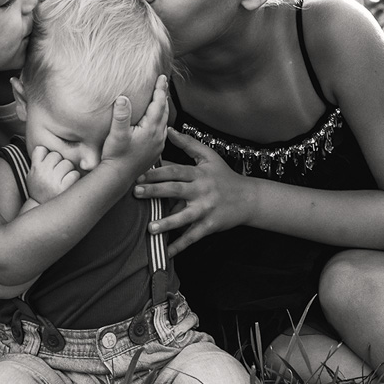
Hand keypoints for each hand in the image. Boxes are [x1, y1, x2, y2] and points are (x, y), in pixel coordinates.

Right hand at [25, 146, 80, 202]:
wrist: (43, 212)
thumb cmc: (40, 190)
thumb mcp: (32, 176)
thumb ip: (38, 161)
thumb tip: (44, 145)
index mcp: (34, 169)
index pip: (42, 149)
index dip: (48, 155)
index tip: (48, 165)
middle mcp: (42, 174)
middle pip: (57, 155)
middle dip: (59, 162)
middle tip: (57, 175)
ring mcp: (53, 181)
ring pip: (67, 163)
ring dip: (68, 170)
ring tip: (62, 180)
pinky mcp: (64, 188)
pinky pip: (75, 174)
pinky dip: (74, 178)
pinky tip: (69, 185)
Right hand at [99, 74, 168, 176]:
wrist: (117, 177)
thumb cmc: (116, 156)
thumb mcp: (116, 134)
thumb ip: (121, 115)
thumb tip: (123, 98)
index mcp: (151, 129)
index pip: (159, 103)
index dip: (160, 89)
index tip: (162, 78)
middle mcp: (158, 136)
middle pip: (164, 111)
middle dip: (163, 96)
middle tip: (162, 85)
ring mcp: (158, 144)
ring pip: (164, 121)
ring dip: (162, 109)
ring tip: (160, 100)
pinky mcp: (154, 151)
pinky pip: (161, 131)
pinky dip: (160, 122)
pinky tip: (155, 122)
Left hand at [134, 128, 255, 255]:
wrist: (248, 198)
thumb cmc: (224, 176)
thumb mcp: (209, 157)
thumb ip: (188, 144)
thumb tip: (169, 130)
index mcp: (199, 174)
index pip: (175, 171)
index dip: (156, 172)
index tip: (138, 175)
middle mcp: (202, 191)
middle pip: (176, 190)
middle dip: (155, 192)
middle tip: (136, 193)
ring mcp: (206, 209)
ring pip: (185, 217)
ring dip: (167, 223)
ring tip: (150, 228)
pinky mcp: (210, 225)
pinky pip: (193, 237)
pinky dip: (180, 246)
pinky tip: (167, 253)